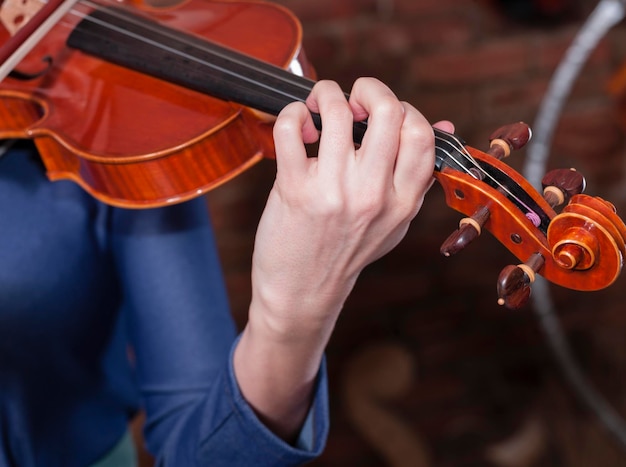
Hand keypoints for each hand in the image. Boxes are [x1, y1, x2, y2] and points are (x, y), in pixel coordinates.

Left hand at [234, 77, 452, 439]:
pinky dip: (293, 113)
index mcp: (403, 201)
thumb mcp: (394, 221)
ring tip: (319, 106)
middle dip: (368, 87)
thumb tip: (446, 126)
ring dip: (325, 94)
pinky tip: (298, 125)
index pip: (422, 134)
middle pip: (386, 111)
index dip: (405, 108)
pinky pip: (292, 128)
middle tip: (353, 96)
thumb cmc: (347, 252)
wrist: (302, 292)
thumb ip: (417, 176)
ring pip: (336, 110)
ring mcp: (333, 191)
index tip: (383, 113)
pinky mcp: (294, 189)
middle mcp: (373, 194)